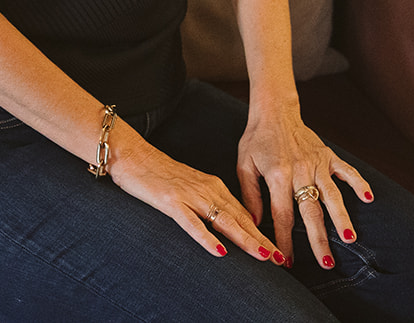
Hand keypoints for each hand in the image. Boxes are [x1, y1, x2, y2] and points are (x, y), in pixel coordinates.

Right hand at [107, 124, 286, 264]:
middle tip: (280, 258)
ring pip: (223, 220)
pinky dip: (206, 237)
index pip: (244, 213)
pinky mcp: (171, 202)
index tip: (276, 250)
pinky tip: (219, 251)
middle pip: (240, 218)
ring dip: (245, 239)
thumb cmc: (159, 174)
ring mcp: (190, 196)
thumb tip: (225, 223)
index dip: (261, 233)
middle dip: (261, 240)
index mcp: (213, 186)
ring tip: (262, 255)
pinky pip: (191, 223)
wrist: (133, 155)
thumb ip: (208, 203)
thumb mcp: (190, 187)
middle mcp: (207, 190)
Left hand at [237, 99, 373, 269]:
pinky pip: (347, 171)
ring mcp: (317, 163)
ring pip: (332, 196)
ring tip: (349, 239)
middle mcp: (300, 172)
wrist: (274, 112)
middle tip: (326, 263)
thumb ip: (250, 196)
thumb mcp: (244, 166)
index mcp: (277, 177)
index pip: (282, 216)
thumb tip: (255, 224)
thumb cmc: (256, 140)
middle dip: (318, 240)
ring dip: (341, 218)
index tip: (286, 262)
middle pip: (311, 212)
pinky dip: (359, 183)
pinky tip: (369, 199)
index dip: (284, 241)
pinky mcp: (328, 155)